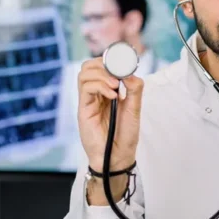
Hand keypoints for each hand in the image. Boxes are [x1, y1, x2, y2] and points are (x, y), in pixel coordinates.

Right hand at [77, 57, 142, 173]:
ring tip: (116, 86)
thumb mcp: (134, 109)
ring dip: (102, 74)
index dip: (111, 60)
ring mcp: (88, 101)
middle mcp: (96, 94)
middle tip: (118, 74)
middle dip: (103, 64)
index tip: (125, 64)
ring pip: (84, 74)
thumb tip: (129, 72)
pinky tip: (112, 95)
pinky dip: (100, 86)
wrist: (117, 157)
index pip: (102, 66)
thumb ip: (134, 89)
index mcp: (107, 91)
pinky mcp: (83, 109)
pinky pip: (85, 88)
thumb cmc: (125, 136)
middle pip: (89, 66)